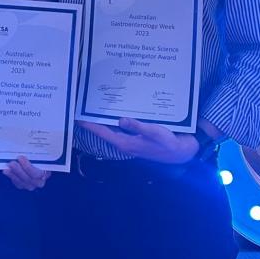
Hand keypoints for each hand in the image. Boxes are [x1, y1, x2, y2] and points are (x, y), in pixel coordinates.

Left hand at [3, 155, 49, 190]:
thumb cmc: (40, 158)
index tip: (20, 157)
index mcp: (46, 173)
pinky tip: (6, 171)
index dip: (27, 166)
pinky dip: (11, 176)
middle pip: (28, 179)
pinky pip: (17, 183)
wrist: (38, 164)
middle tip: (12, 162)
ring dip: (13, 174)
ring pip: (21, 182)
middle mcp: (39, 182)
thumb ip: (37, 152)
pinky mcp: (23, 186)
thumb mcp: (40, 155)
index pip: (36, 173)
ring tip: (7, 166)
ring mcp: (31, 185)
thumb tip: (32, 143)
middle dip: (18, 170)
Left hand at [78, 117, 198, 164]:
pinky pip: (122, 128)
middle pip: (105, 131)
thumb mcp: (154, 132)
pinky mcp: (136, 138)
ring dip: (105, 119)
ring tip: (96, 106)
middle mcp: (125, 143)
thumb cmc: (168, 143)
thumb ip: (137, 126)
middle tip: (84, 107)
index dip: (90, 125)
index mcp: (126, 143)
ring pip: (113, 129)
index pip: (103, 133)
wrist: (180, 152)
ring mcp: (130, 141)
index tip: (79, 117)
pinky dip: (116, 120)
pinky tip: (116, 111)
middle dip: (94, 121)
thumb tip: (120, 119)